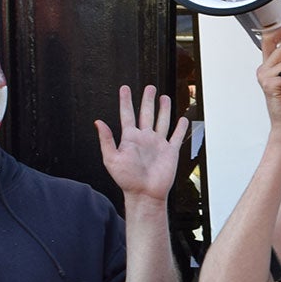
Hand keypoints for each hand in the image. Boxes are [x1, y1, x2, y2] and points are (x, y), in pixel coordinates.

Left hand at [94, 86, 188, 204]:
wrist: (145, 193)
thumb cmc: (127, 179)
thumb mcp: (111, 159)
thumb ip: (106, 140)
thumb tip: (98, 122)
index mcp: (130, 138)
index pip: (127, 114)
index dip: (125, 101)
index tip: (124, 88)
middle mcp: (145, 138)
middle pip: (146, 114)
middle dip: (148, 100)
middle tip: (149, 88)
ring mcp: (158, 144)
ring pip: (162, 121)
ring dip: (163, 109)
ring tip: (164, 98)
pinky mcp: (170, 152)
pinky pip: (176, 136)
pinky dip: (180, 128)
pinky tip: (182, 119)